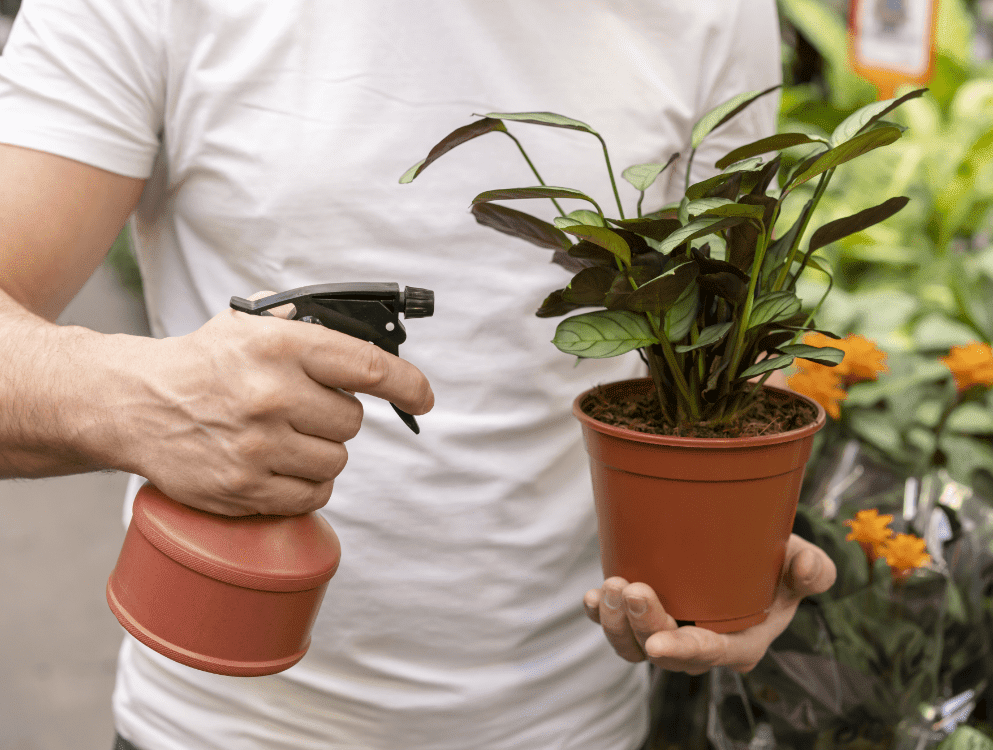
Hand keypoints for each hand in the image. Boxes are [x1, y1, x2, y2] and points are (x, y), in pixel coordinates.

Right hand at [113, 291, 433, 515]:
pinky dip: (305, 484)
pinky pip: (313, 495)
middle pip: (352, 421)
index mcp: (279, 346)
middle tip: (303, 409)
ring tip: (282, 436)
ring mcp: (258, 446)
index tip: (423, 398)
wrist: (134, 404)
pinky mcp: (244, 489)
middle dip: (336, 416)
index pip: (369, 367)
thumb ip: (307, 324)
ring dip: (320, 451)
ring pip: (336, 461)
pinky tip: (279, 464)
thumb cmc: (202, 364)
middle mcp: (271, 395)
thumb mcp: (250, 323)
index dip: (408, 385)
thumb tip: (370, 335)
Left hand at [582, 533, 835, 673]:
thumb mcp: (801, 562)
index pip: (711, 653)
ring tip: (609, 587)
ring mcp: (668, 632)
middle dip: (642, 627)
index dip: (684, 651)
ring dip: (615, 623)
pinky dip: (598, 616)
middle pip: (665, 652)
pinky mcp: (644, 616)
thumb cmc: (777, 563)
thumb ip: (812, 567)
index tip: (658, 644)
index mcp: (739, 642)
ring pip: (634, 647)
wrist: (748, 554)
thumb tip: (809, 572)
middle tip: (631, 590)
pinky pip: (616, 627)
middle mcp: (700, 646)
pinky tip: (590, 598)